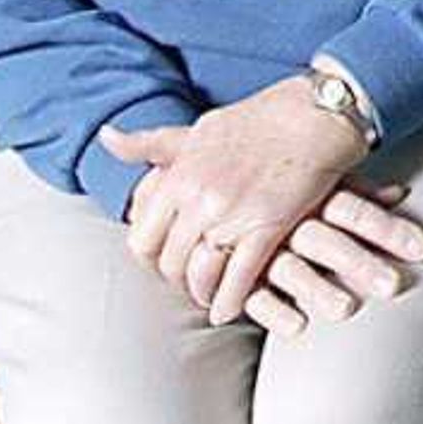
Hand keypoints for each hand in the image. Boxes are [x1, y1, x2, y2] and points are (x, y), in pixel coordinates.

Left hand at [104, 79, 371, 323]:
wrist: (315, 114)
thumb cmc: (258, 119)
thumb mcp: (195, 130)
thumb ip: (151, 143)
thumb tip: (107, 138)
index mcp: (177, 176)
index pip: (142, 239)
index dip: (150, 261)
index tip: (165, 264)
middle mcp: (198, 198)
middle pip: (170, 262)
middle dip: (178, 280)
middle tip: (190, 284)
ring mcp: (233, 214)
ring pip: (201, 274)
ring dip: (203, 294)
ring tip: (210, 297)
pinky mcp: (269, 225)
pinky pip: (241, 278)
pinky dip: (230, 301)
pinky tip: (228, 310)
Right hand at [239, 181, 422, 336]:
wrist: (201, 183)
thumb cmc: (270, 185)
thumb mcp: (309, 180)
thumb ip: (354, 189)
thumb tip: (401, 191)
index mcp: (306, 194)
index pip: (352, 209)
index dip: (387, 227)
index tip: (421, 249)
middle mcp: (282, 219)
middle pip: (325, 241)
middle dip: (360, 263)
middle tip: (394, 285)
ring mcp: (254, 248)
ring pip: (287, 268)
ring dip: (317, 289)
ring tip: (347, 309)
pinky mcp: (232, 275)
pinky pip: (251, 294)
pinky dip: (273, 310)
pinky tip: (298, 327)